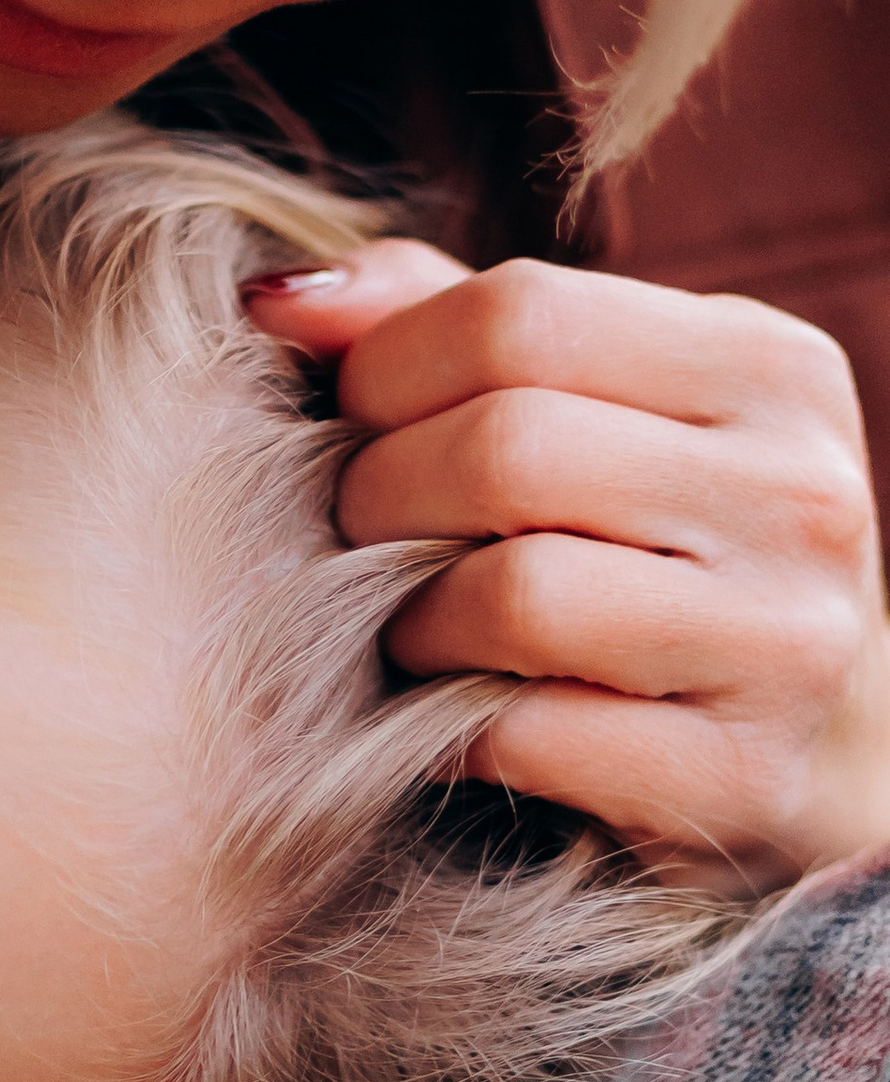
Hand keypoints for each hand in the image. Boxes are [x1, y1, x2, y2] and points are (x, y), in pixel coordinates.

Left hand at [247, 248, 889, 892]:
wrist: (794, 755)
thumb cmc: (641, 554)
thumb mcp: (582, 408)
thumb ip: (437, 324)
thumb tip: (279, 300)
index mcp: (768, 365)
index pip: (518, 313)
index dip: (384, 372)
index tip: (355, 427)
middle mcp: (801, 494)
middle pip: (507, 448)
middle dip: (380, 500)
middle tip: (360, 543)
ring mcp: (785, 644)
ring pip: (517, 595)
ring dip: (412, 625)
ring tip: (414, 634)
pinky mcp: (738, 781)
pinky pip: (523, 736)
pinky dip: (445, 733)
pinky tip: (450, 723)